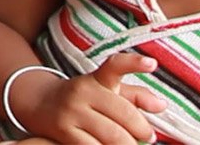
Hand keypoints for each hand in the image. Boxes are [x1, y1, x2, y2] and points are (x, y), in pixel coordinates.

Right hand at [11, 54, 166, 144]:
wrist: (38, 103)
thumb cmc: (81, 99)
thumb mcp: (105, 90)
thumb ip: (135, 96)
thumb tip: (162, 106)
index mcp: (96, 79)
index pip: (114, 66)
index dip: (133, 63)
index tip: (152, 63)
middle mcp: (83, 91)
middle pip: (124, 114)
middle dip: (142, 130)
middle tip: (148, 138)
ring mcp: (71, 112)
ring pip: (112, 135)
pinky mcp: (63, 131)